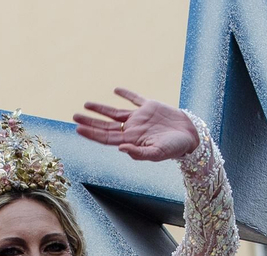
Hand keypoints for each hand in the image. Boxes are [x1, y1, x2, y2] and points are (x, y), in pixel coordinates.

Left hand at [74, 88, 197, 161]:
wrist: (191, 136)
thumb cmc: (174, 149)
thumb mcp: (157, 153)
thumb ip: (138, 153)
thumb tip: (120, 148)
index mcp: (131, 140)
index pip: (106, 138)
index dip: (91, 133)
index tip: (78, 128)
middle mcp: (132, 129)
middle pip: (106, 125)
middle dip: (90, 121)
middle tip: (74, 116)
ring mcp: (140, 118)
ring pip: (115, 112)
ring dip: (101, 109)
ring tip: (86, 104)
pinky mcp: (150, 107)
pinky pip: (135, 99)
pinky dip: (126, 94)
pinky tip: (116, 90)